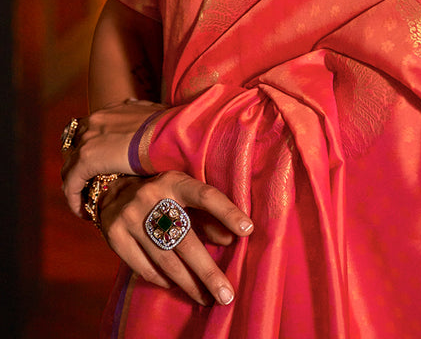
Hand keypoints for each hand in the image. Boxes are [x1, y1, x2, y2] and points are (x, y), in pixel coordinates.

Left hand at [62, 98, 165, 214]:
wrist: (173, 133)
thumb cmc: (172, 128)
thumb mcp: (156, 117)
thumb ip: (144, 119)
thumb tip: (147, 118)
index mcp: (110, 111)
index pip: (89, 130)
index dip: (90, 150)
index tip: (98, 168)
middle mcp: (95, 120)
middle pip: (74, 147)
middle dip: (79, 167)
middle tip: (89, 187)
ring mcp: (88, 138)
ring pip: (70, 167)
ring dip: (76, 186)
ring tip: (87, 204)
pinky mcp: (86, 158)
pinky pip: (71, 184)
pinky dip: (75, 199)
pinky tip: (85, 213)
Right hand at [97, 171, 252, 305]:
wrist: (112, 191)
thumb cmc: (161, 195)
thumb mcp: (183, 195)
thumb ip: (207, 215)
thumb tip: (232, 239)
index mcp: (174, 182)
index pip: (206, 196)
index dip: (227, 212)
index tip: (248, 230)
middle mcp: (152, 198)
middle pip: (185, 240)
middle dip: (208, 271)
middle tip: (226, 294)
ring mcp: (131, 217)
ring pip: (166, 260)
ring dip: (189, 284)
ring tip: (207, 298)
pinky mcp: (114, 237)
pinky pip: (144, 268)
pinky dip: (163, 280)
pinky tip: (177, 287)